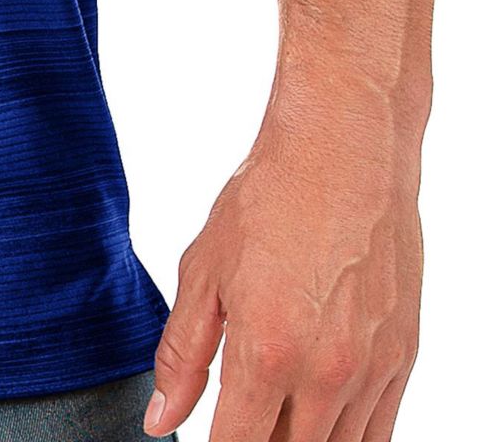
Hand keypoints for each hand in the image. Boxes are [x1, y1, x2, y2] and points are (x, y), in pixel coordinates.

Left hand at [147, 114, 420, 440]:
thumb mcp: (203, 271)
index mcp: (266, 352)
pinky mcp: (402, 359)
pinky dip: (346, 439)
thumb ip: (182, 355)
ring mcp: (370, 371)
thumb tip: (161, 420)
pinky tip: (319, 420)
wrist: (343, 151)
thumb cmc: (268, 200)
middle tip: (239, 420)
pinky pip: (379, 434)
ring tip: (274, 417)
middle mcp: (325, 374)